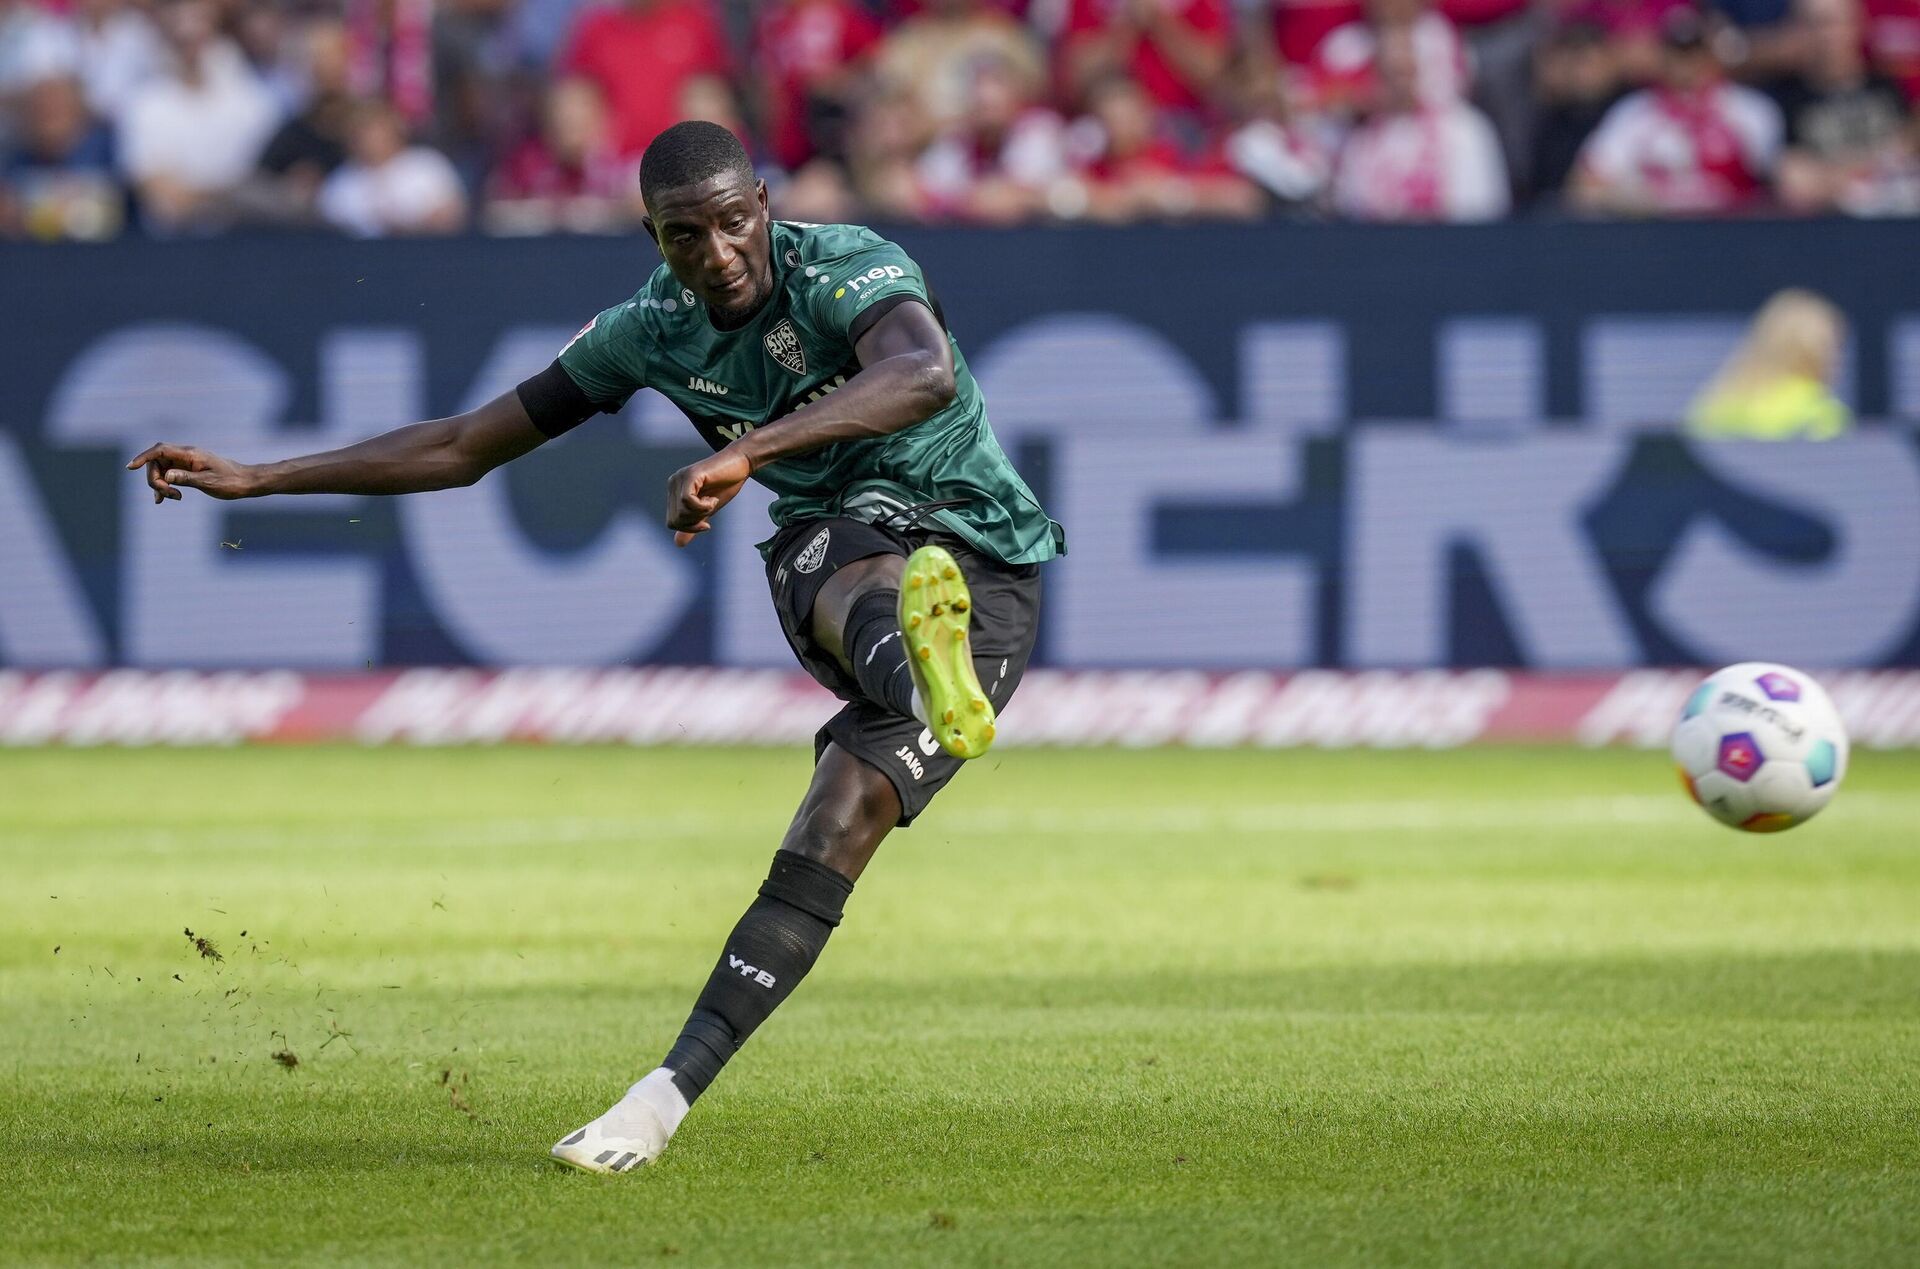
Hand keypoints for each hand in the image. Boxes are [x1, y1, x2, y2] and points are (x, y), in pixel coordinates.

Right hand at [125, 443, 258, 503]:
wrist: (246, 482)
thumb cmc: (231, 481)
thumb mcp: (208, 482)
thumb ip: (186, 478)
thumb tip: (166, 475)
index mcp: (190, 454)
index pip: (160, 450)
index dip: (143, 457)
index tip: (131, 467)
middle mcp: (186, 455)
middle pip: (157, 462)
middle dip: (156, 479)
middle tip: (169, 496)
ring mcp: (186, 462)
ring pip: (162, 469)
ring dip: (161, 484)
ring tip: (174, 498)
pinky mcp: (188, 470)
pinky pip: (170, 475)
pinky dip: (165, 485)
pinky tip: (163, 499)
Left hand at [665, 448, 750, 546]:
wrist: (741, 465)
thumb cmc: (725, 485)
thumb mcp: (707, 511)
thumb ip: (693, 524)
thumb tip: (678, 544)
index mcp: (675, 492)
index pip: (672, 522)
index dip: (689, 528)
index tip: (706, 524)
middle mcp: (673, 483)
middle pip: (675, 520)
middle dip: (695, 521)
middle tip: (710, 509)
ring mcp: (680, 478)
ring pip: (681, 512)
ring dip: (701, 512)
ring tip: (712, 501)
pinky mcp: (690, 475)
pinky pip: (688, 501)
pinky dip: (702, 506)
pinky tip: (713, 498)